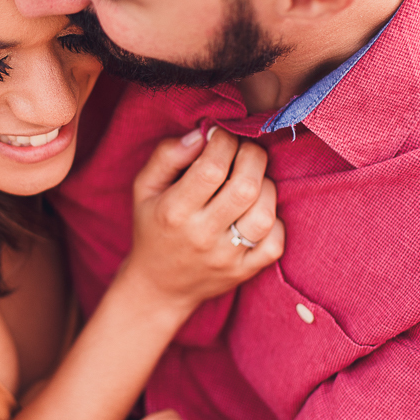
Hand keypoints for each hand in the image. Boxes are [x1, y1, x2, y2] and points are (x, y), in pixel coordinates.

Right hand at [120, 127, 283, 312]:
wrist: (158, 285)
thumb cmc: (153, 226)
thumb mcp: (144, 188)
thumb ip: (167, 156)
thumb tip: (201, 134)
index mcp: (174, 211)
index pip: (212, 167)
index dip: (225, 142)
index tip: (222, 135)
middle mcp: (202, 235)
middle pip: (245, 187)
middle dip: (252, 156)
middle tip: (243, 151)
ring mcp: (226, 257)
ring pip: (264, 213)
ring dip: (266, 186)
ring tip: (252, 180)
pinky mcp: (244, 272)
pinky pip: (275, 243)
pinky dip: (275, 221)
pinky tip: (257, 210)